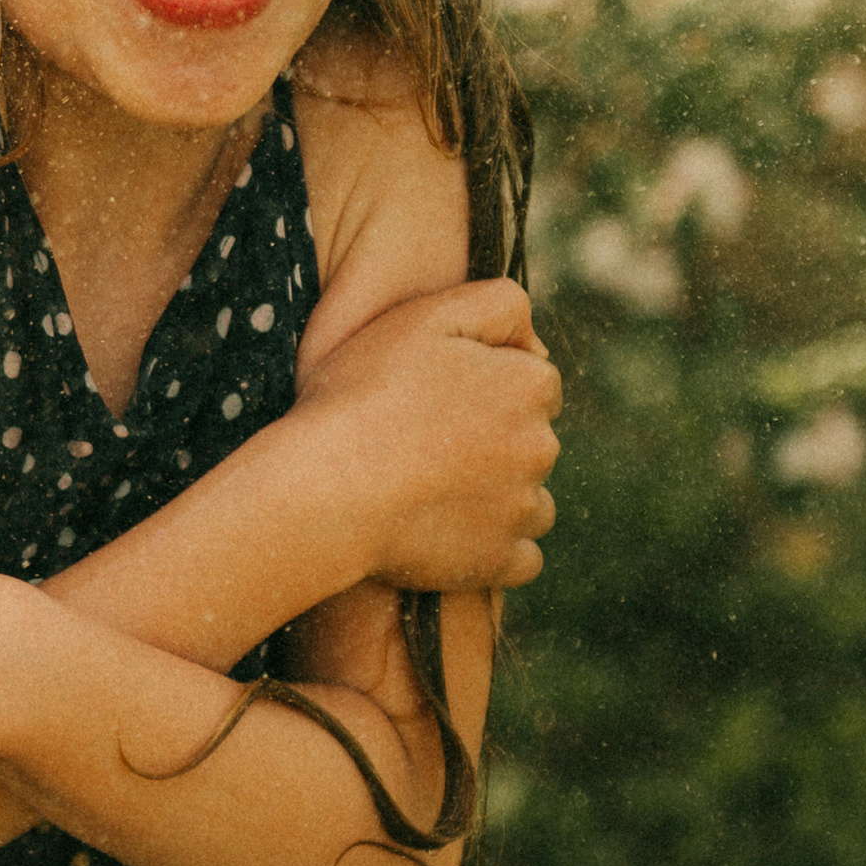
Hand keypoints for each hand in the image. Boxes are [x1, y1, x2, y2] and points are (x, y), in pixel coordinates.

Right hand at [294, 277, 560, 592]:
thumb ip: (496, 304)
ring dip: (497, 496)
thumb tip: (534, 336)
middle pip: (530, 439)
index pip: (532, 381)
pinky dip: (493, 550)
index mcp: (530, 386)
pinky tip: (450, 535)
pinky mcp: (500, 562)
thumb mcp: (424, 318)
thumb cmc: (363, 396)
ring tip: (430, 491)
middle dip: (494, 440)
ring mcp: (522, 509)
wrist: (323, 489)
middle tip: (422, 443)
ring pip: (529, 498)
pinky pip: (520, 558)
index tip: (436, 397)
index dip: (485, 384)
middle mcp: (542, 447)